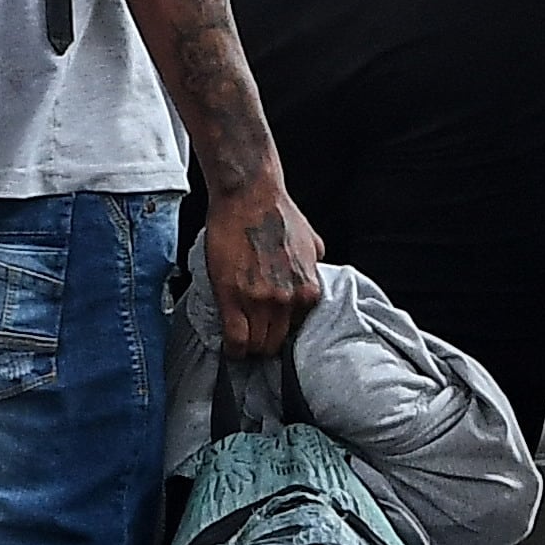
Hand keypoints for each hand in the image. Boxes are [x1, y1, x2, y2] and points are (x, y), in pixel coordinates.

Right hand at [206, 177, 324, 356]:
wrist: (249, 196)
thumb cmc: (277, 213)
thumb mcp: (311, 241)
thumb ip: (313, 265)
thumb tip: (311, 271)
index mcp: (309, 290)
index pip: (298, 331)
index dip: (282, 332)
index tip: (272, 331)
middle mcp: (289, 300)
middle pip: (276, 343)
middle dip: (265, 344)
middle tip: (254, 337)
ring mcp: (260, 301)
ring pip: (256, 344)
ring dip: (248, 346)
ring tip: (240, 341)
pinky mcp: (232, 298)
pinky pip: (235, 339)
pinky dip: (233, 348)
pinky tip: (231, 347)